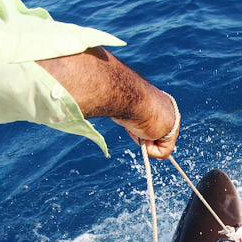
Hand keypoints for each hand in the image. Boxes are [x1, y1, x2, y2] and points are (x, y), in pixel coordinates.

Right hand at [37, 48, 180, 158]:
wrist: (124, 93)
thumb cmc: (113, 91)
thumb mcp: (114, 100)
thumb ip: (109, 102)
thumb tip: (70, 87)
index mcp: (157, 100)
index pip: (148, 123)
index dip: (137, 127)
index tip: (130, 120)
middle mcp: (168, 109)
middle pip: (153, 135)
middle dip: (141, 134)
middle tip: (133, 123)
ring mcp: (172, 121)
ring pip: (156, 145)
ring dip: (142, 138)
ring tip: (136, 124)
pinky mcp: (172, 133)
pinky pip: (162, 153)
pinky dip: (149, 148)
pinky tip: (144, 130)